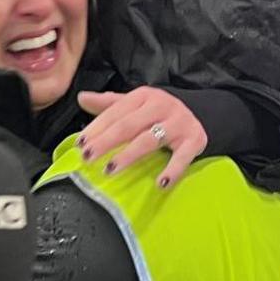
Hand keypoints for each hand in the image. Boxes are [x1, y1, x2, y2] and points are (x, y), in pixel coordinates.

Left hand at [76, 88, 207, 187]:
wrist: (199, 115)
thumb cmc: (158, 114)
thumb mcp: (135, 105)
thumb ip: (109, 104)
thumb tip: (81, 98)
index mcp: (143, 96)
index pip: (115, 112)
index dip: (96, 128)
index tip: (80, 145)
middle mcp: (161, 106)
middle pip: (128, 125)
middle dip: (105, 142)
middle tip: (87, 157)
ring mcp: (178, 123)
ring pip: (149, 140)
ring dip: (128, 155)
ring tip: (110, 169)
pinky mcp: (194, 140)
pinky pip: (182, 157)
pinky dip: (172, 170)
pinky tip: (160, 184)